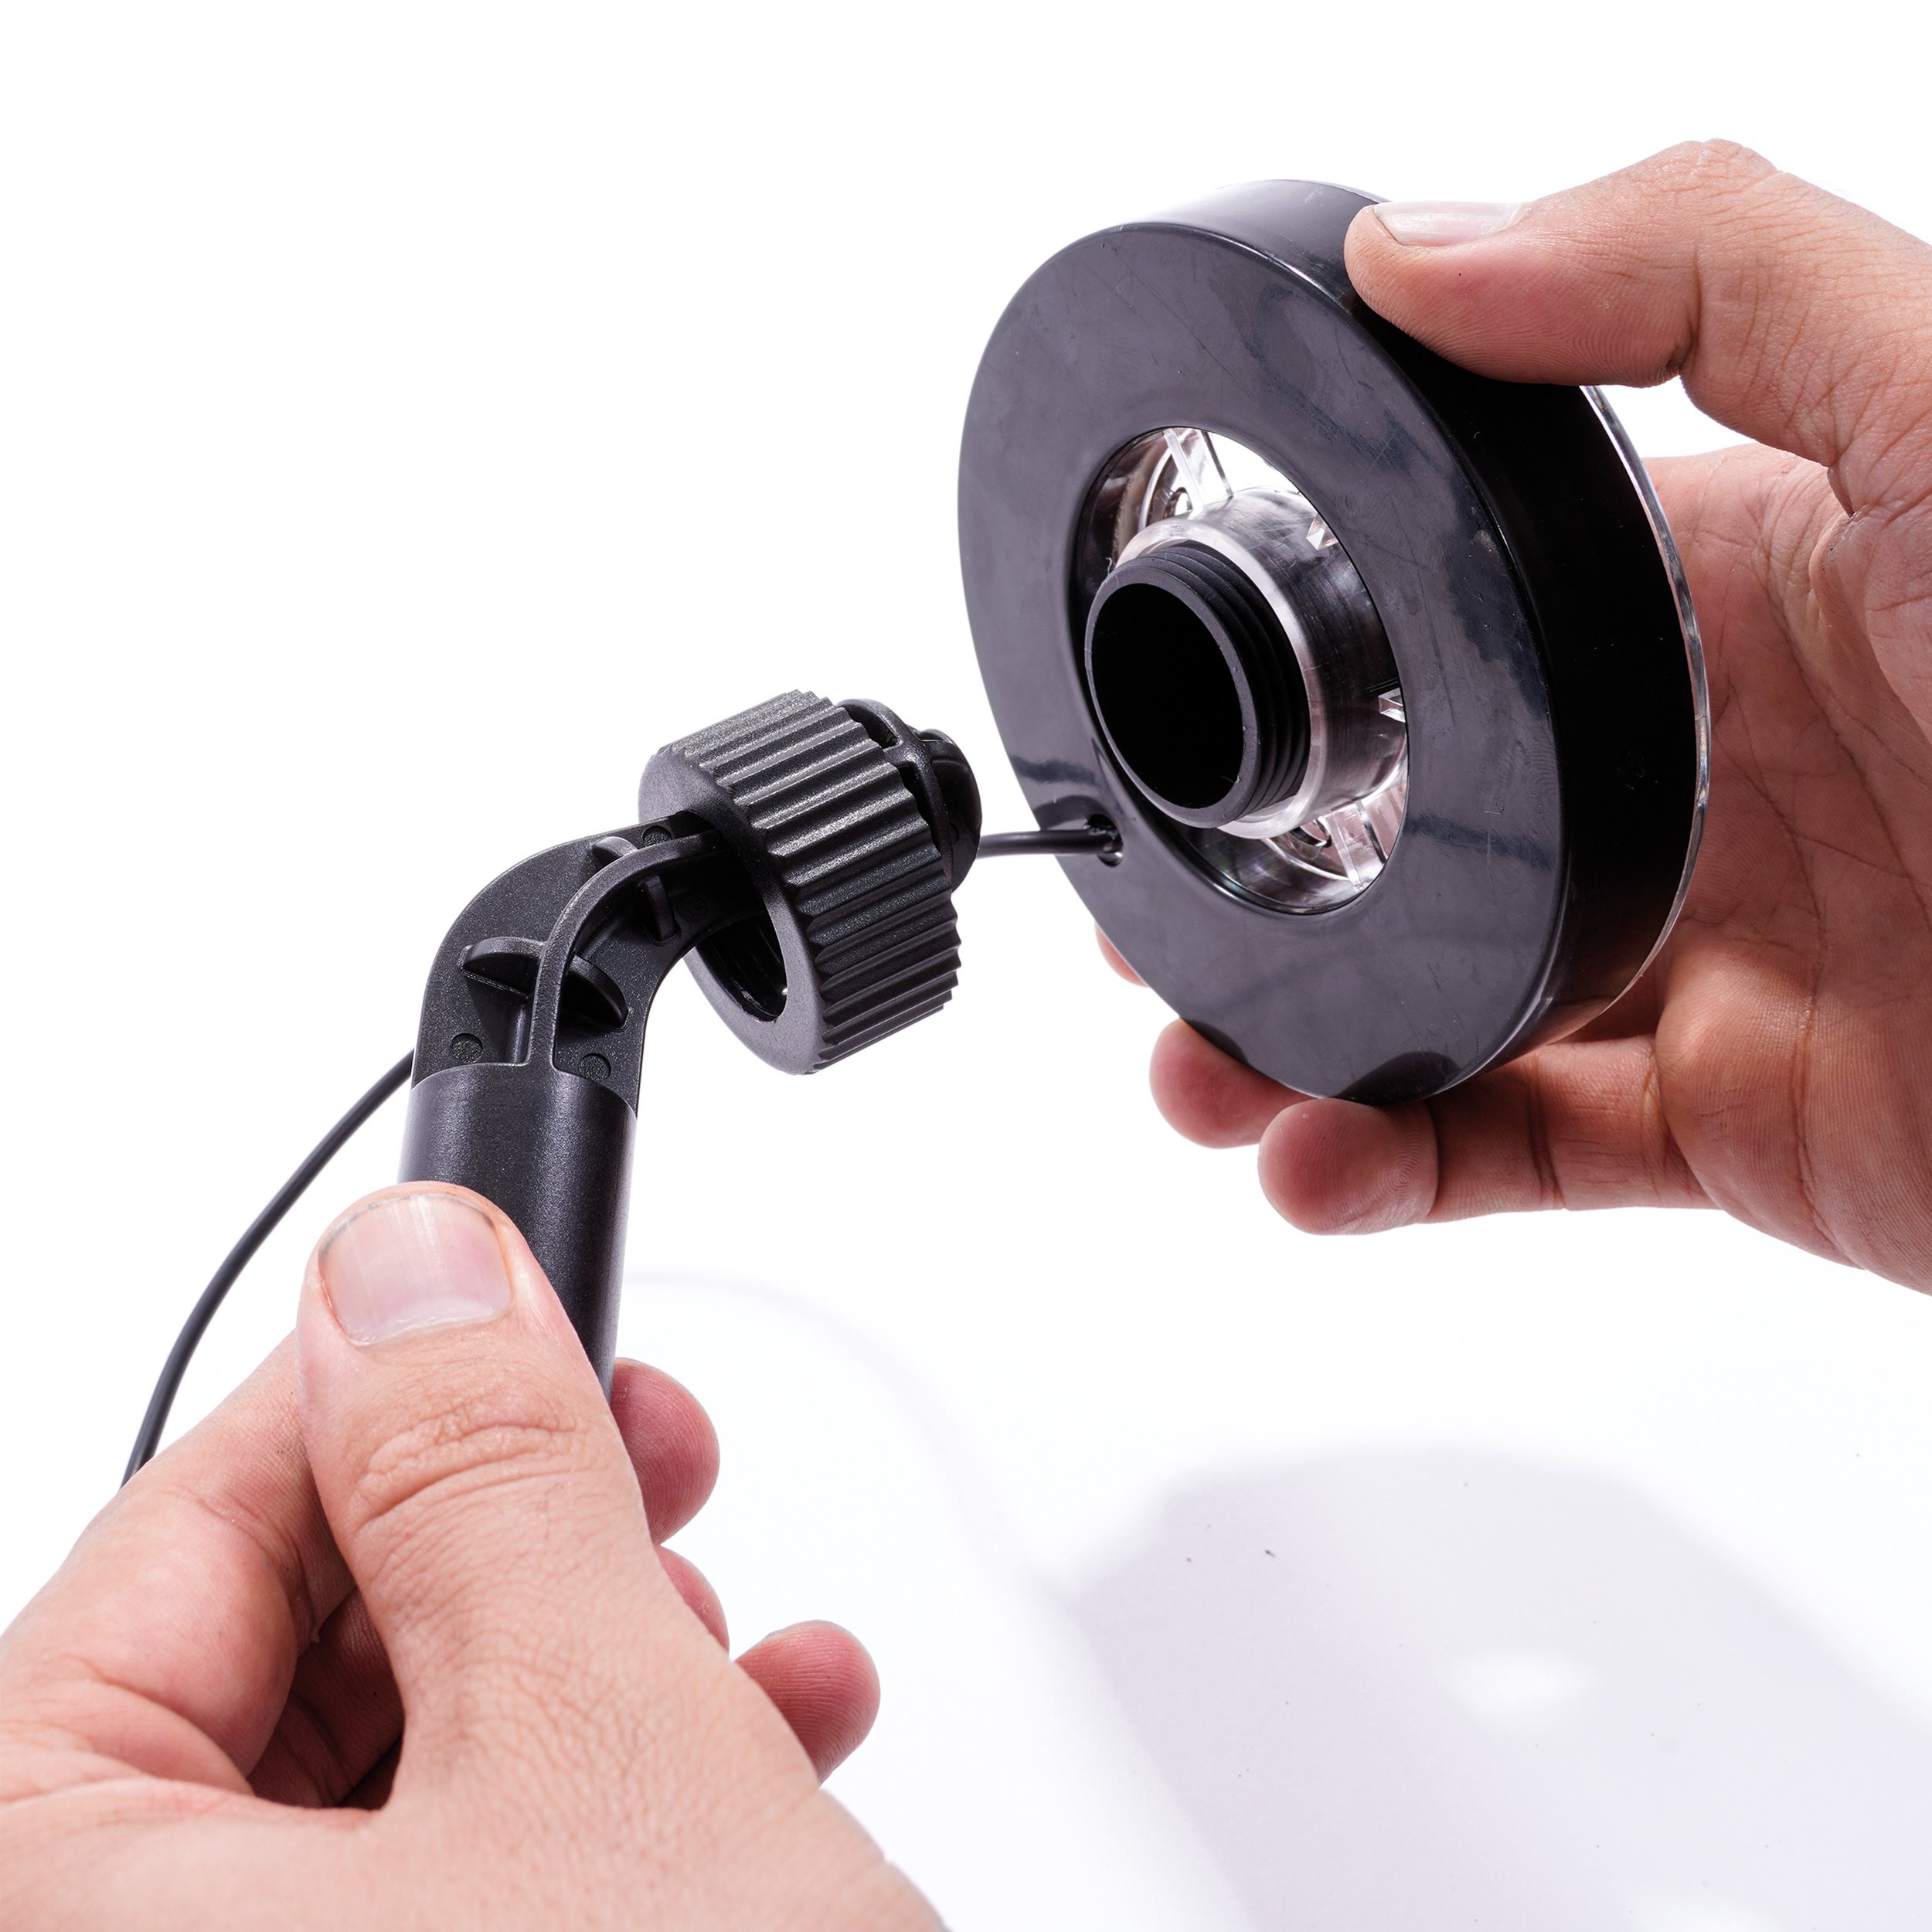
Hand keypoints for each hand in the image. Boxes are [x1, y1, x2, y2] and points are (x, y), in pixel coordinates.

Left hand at [0, 1185, 933, 1928]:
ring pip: (407, 1772)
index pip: (170, 1551)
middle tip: (648, 1451)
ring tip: (738, 1618)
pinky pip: (475, 1884)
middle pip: (289, 1662)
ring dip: (602, 1655)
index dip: (365, 1395)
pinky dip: (621, 1795)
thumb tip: (409, 1265)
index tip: (509, 1306)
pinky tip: (774, 1734)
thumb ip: (479, 1471)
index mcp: (59, 1911)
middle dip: (508, 1534)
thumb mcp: (586, 1743)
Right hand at [1134, 142, 1931, 1291]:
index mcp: (1730, 594)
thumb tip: (1421, 248)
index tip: (1173, 723)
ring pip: (1435, 1004)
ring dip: (1287, 1047)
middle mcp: (1703, 776)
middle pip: (1410, 832)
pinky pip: (1524, 1147)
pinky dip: (1398, 1167)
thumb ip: (1707, 281)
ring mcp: (1709, 957)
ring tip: (1201, 1079)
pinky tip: (1317, 1164)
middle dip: (1252, 887)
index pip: (1455, 621)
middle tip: (1141, 935)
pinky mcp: (1735, 1123)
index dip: (1298, 673)